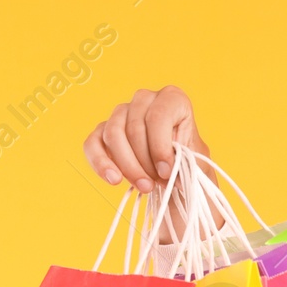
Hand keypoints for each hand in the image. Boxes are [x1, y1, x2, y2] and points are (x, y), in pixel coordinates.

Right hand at [84, 85, 208, 192]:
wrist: (176, 176)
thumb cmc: (188, 165)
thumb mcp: (194, 163)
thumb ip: (183, 162)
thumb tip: (166, 169)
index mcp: (172, 99)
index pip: (159, 115)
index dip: (160, 147)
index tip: (166, 172)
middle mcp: (145, 100)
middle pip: (134, 127)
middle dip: (144, 162)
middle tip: (155, 185)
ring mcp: (122, 113)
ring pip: (113, 134)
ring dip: (127, 165)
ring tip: (143, 187)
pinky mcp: (103, 131)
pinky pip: (92, 143)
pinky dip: (100, 163)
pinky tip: (114, 180)